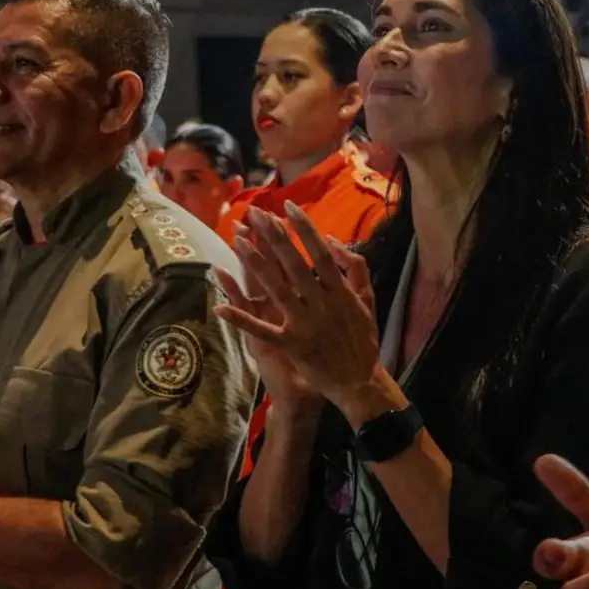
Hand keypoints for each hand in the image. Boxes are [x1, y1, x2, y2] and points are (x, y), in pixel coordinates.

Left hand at [214, 204, 381, 407]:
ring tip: (237, 241)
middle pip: (292, 263)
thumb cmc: (363, 339)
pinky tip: (219, 307)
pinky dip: (240, 320)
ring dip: (254, 264)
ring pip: (275, 288)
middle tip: (255, 214)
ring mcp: (304, 323)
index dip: (302, 227)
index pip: (318, 251)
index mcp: (340, 290)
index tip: (287, 206)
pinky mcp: (291, 345)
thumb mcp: (368, 299)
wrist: (360, 382)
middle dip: (273, 236)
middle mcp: (321, 302)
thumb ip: (356, 268)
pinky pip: (261, 330)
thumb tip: (333, 240)